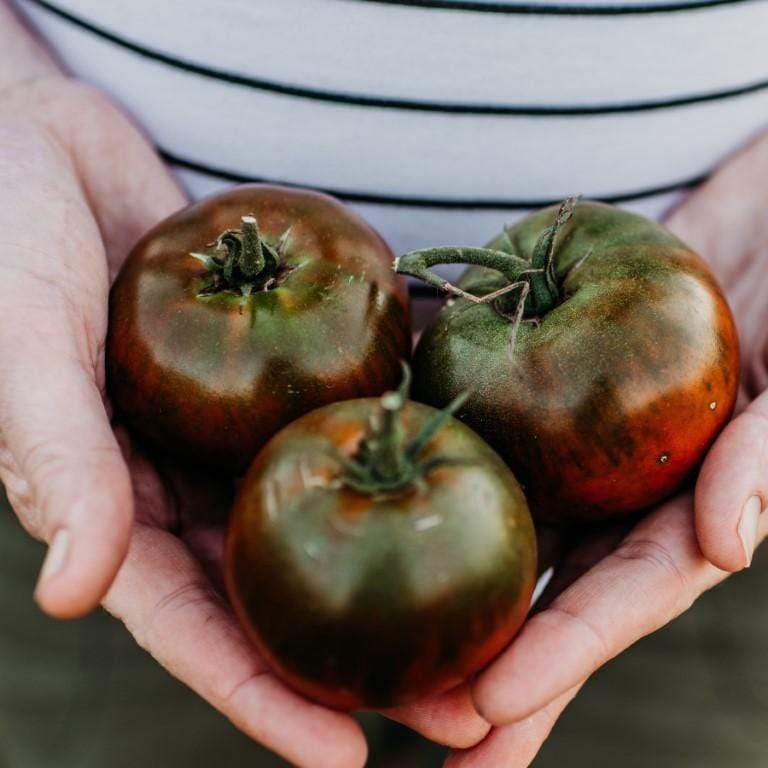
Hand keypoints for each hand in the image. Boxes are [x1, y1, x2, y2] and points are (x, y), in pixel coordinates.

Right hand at [0, 7, 487, 764]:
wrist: (50, 140)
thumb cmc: (11, 232)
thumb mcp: (24, 338)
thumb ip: (56, 454)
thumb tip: (76, 593)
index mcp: (123, 501)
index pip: (194, 623)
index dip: (261, 697)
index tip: (346, 763)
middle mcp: (193, 474)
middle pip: (288, 586)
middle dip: (368, 656)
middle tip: (462, 709)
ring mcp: (244, 419)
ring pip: (336, 506)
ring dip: (411, 560)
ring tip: (501, 613)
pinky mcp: (284, 358)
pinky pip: (353, 405)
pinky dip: (411, 439)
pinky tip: (484, 473)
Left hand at [443, 131, 767, 766]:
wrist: (762, 210)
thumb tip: (726, 546)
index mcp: (689, 504)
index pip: (620, 600)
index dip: (561, 660)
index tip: (485, 717)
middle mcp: (625, 488)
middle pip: (549, 591)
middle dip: (492, 670)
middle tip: (417, 736)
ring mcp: (579, 444)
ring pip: (506, 527)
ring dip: (450, 592)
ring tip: (384, 660)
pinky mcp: (542, 389)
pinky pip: (485, 433)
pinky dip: (436, 474)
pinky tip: (379, 511)